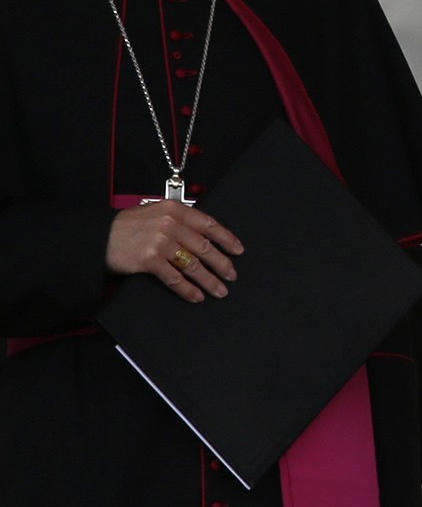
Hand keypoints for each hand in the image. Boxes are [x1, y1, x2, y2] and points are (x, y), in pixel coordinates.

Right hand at [107, 199, 243, 302]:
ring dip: (209, 280)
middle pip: (204, 247)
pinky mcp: (149, 260)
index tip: (238, 251)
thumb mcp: (154, 214)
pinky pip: (175, 278)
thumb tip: (204, 237)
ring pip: (193, 265)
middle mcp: (169, 224)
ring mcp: (159, 242)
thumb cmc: (126, 226)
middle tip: (232, 275)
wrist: (96, 236)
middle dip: (222, 264)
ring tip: (219, 290)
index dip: (227, 239)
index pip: (209, 224)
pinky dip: (188, 289)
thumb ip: (178, 221)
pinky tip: (196, 296)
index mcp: (174, 210)